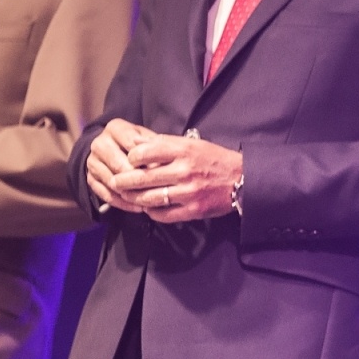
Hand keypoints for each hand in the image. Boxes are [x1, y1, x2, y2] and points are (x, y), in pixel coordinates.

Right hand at [85, 118, 156, 212]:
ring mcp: (92, 161)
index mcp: (115, 128)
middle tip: (157, 190)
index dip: (149, 159)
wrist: (114, 148)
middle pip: (120, 165)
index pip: (133, 145)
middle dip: (139, 179)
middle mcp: (100, 143)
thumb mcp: (147, 138)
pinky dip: (122, 203)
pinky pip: (105, 194)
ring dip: (131, 193)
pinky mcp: (89, 177)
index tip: (165, 171)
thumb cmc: (138, 143)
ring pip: (112, 181)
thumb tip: (163, 163)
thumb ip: (155, 146)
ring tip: (150, 201)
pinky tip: (138, 207)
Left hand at [107, 131, 243, 223]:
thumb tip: (137, 145)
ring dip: (134, 199)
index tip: (128, 160)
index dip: (131, 157)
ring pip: (149, 198)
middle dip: (124, 181)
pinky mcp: (193, 210)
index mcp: (184, 151)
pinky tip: (149, 208)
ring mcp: (188, 192)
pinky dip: (152, 212)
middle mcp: (184, 171)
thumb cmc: (215, 159)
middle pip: (142, 178)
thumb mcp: (193, 144)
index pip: (145, 152)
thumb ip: (167, 145)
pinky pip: (164, 214)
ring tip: (128, 196)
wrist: (243, 180)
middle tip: (116, 183)